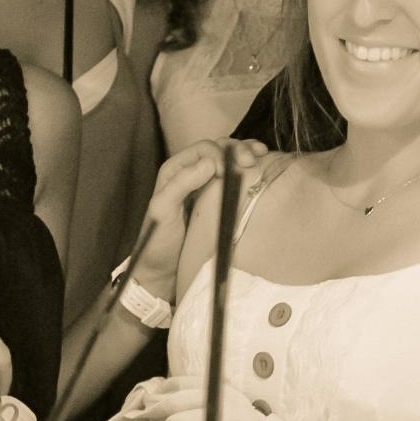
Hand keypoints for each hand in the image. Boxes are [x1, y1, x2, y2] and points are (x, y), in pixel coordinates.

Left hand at [135, 138, 265, 297]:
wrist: (162, 271)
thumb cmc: (158, 241)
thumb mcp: (163, 211)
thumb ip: (181, 184)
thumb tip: (210, 163)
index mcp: (176, 170)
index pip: (203, 149)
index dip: (219, 155)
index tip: (227, 173)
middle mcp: (191, 173)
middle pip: (219, 149)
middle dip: (237, 150)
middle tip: (251, 161)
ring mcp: (206, 186)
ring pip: (229, 159)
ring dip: (246, 153)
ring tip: (262, 153)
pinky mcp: (218, 200)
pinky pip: (234, 177)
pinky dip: (248, 168)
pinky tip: (261, 165)